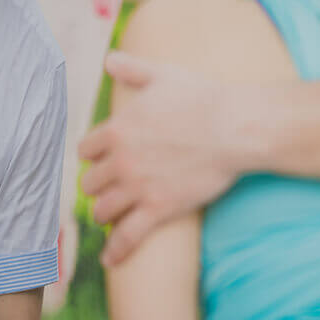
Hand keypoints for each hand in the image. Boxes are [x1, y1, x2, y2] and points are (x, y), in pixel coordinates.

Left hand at [78, 52, 241, 267]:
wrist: (234, 128)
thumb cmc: (202, 97)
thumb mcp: (162, 74)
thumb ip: (132, 68)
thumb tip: (110, 59)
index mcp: (117, 129)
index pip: (85, 148)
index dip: (93, 153)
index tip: (100, 156)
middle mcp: (121, 160)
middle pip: (90, 181)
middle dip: (98, 183)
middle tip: (107, 186)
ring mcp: (138, 187)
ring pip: (103, 209)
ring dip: (105, 212)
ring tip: (111, 214)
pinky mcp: (159, 209)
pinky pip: (128, 236)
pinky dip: (116, 251)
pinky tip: (109, 261)